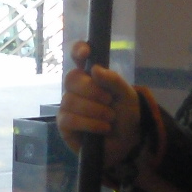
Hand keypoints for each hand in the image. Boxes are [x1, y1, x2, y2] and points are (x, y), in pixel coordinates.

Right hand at [58, 41, 142, 170]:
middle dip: (91, 90)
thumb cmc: (126, 114)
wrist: (127, 141)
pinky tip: (102, 128)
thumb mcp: (127, 96)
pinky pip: (69, 119)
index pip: (78, 56)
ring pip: (71, 101)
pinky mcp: (64, 125)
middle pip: (71, 78)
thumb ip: (114, 81)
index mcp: (91, 75)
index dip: (78, 50)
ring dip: (95, 110)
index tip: (85, 53)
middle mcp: (76, 88)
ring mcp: (67, 106)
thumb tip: (94, 69)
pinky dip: (89, 123)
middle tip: (109, 101)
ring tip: (110, 119)